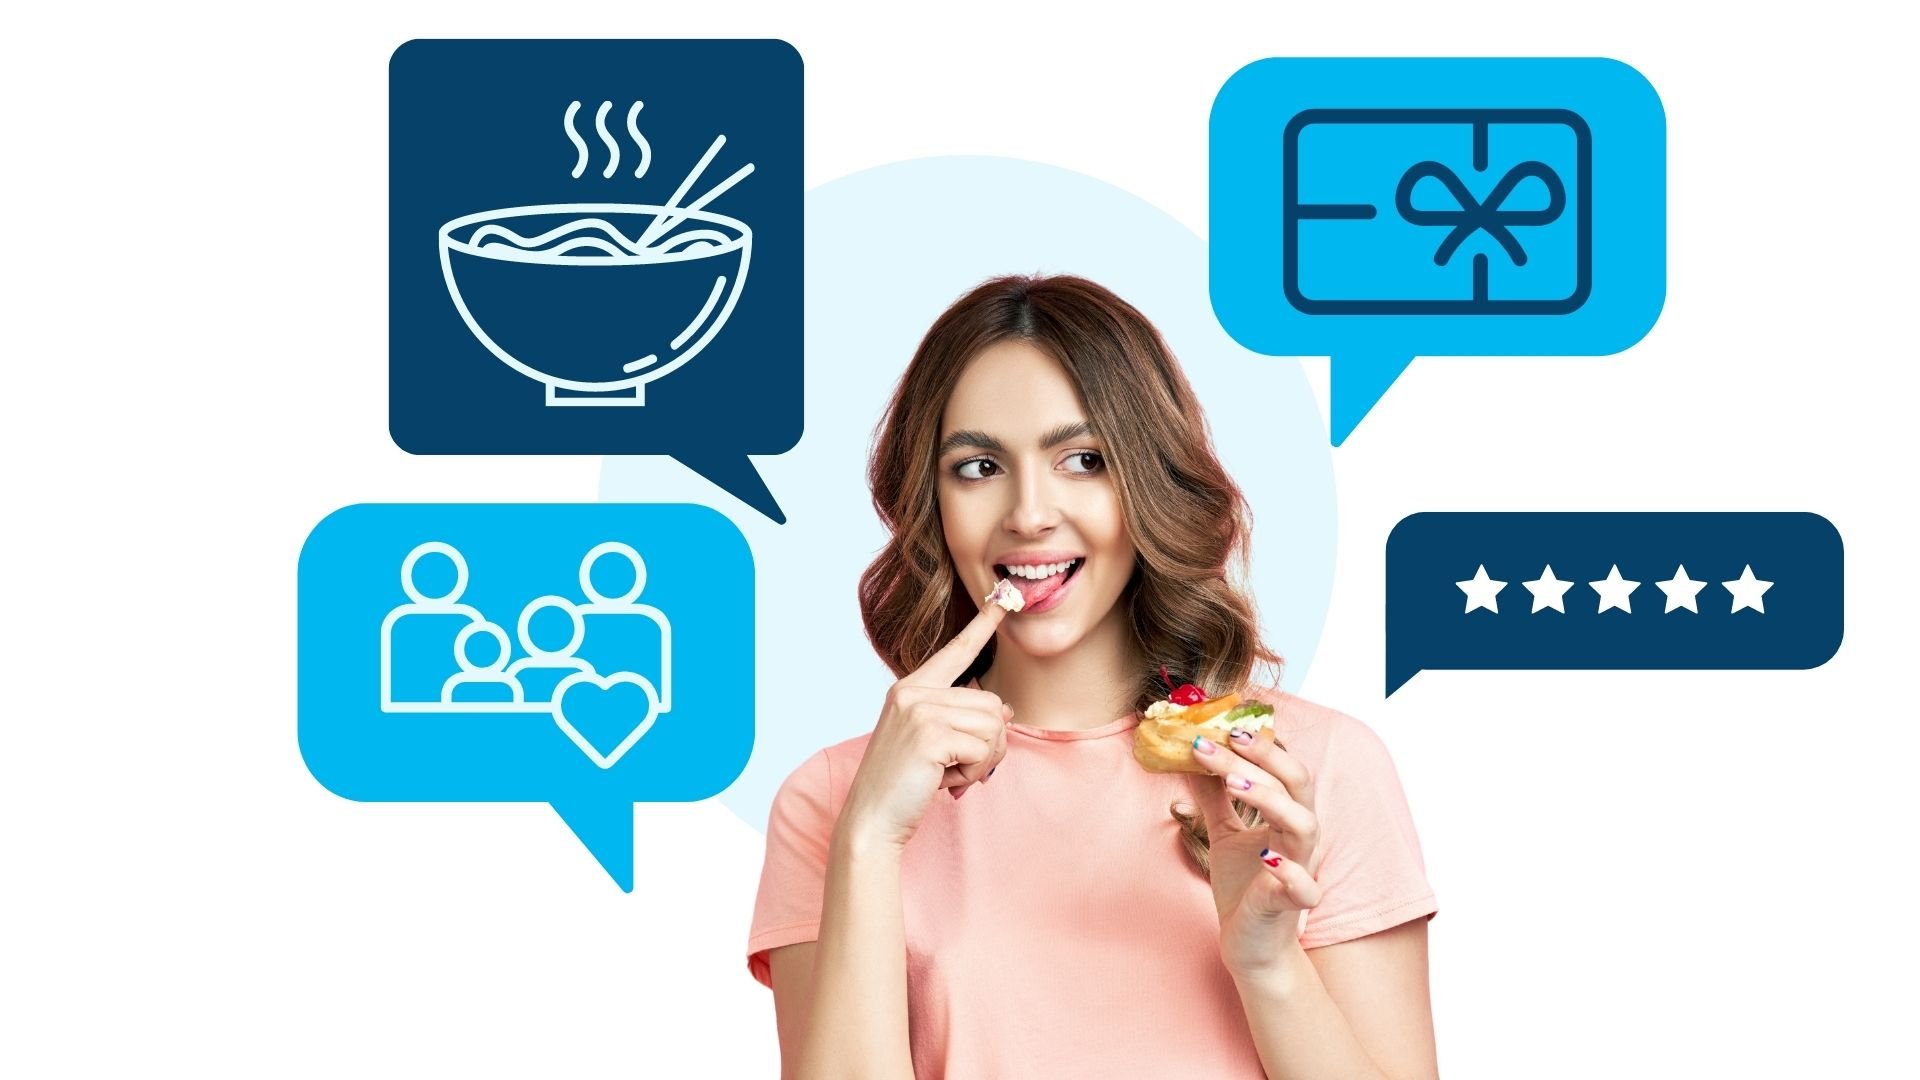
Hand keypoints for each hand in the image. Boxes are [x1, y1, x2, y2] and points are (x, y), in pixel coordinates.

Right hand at [838, 600, 1012, 850]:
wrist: (871, 820)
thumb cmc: (902, 785)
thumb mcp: (931, 743)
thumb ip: (960, 718)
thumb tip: (1005, 709)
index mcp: (910, 688)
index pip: (955, 651)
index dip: (982, 625)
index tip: (1003, 599)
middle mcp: (913, 691)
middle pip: (991, 703)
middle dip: (987, 744)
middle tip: (956, 767)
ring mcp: (919, 710)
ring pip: (992, 726)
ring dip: (981, 761)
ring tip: (947, 774)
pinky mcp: (929, 734)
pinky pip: (983, 748)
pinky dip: (973, 773)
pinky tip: (945, 783)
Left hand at [1188, 724, 1323, 980]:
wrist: (1249, 944)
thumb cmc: (1244, 886)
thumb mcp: (1223, 833)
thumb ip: (1215, 796)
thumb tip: (1191, 755)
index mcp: (1287, 816)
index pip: (1281, 769)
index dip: (1256, 745)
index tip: (1220, 726)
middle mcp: (1299, 837)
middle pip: (1298, 786)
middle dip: (1266, 758)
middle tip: (1229, 739)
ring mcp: (1300, 869)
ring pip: (1303, 825)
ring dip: (1271, 800)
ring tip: (1233, 783)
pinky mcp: (1292, 906)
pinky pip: (1305, 888)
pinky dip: (1291, 873)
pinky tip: (1269, 860)